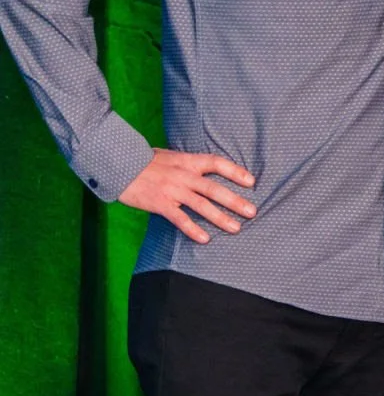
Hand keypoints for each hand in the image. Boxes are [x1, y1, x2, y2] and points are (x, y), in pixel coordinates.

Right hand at [118, 149, 257, 242]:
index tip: (251, 181)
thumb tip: (205, 170)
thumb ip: (188, 164)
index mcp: (188, 161)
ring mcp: (172, 190)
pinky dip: (193, 229)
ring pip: (201, 205)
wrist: (119, 165)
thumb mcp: (171, 156)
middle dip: (235, 201)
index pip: (217, 163)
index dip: (235, 171)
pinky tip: (205, 239)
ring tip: (236, 228)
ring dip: (220, 218)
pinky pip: (180, 219)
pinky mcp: (160, 203)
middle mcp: (184, 175)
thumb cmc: (145, 161)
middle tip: (252, 212)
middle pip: (214, 189)